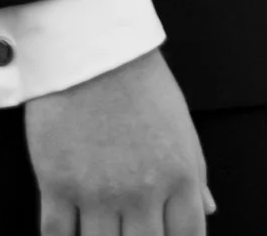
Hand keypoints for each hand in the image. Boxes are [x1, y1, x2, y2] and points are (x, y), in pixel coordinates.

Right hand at [24, 48, 210, 235]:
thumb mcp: (182, 127)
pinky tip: (70, 235)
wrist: (93, 49)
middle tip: (131, 231)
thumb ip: (195, 174)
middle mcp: (142, 191)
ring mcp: (97, 192)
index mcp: (179, 176)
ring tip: (105, 230)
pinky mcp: (56, 186)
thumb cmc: (143, 84)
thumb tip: (210, 209)